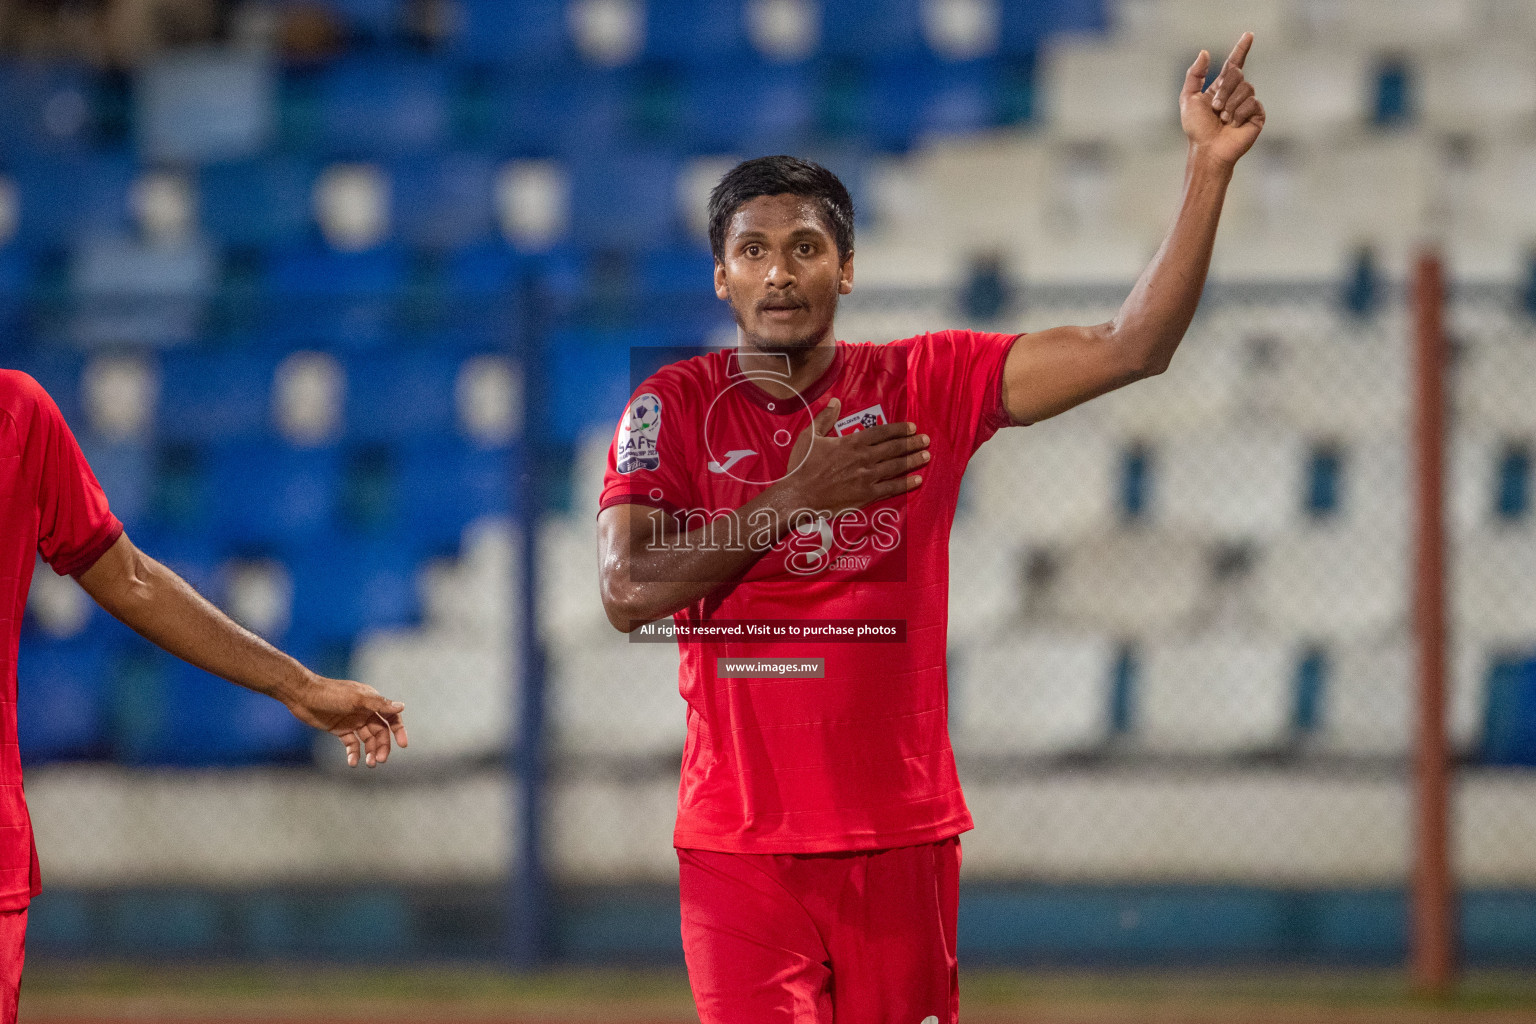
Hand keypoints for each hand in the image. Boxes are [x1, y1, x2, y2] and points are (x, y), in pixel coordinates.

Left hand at [283, 673, 407, 766]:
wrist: (303, 695)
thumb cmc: (331, 694)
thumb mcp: (357, 699)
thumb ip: (379, 704)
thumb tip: (402, 707)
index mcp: (372, 702)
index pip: (391, 717)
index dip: (399, 730)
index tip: (403, 745)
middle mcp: (365, 712)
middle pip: (380, 732)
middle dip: (382, 746)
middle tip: (379, 760)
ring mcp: (352, 721)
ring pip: (367, 740)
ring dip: (369, 751)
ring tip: (368, 764)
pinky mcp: (340, 729)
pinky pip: (351, 743)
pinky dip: (354, 753)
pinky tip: (353, 762)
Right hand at [777, 397, 929, 518]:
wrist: (798, 495)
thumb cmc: (802, 466)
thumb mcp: (809, 436)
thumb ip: (825, 418)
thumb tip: (835, 401)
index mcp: (852, 443)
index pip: (882, 432)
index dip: (899, 429)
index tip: (911, 427)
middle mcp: (864, 458)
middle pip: (894, 448)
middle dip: (912, 443)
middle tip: (925, 440)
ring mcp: (867, 477)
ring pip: (896, 466)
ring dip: (913, 460)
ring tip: (926, 456)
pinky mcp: (866, 495)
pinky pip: (891, 488)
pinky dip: (906, 483)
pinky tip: (917, 479)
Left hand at [1180, 32, 1263, 166]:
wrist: (1208, 150)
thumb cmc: (1197, 129)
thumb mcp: (1188, 99)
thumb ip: (1195, 75)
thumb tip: (1205, 52)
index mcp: (1221, 88)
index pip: (1234, 63)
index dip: (1241, 48)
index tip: (1248, 35)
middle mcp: (1236, 93)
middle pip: (1237, 74)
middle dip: (1223, 90)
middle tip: (1215, 108)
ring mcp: (1248, 103)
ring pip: (1246, 87)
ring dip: (1230, 104)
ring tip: (1223, 119)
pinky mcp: (1257, 114)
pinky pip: (1252, 102)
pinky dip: (1239, 114)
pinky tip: (1234, 125)